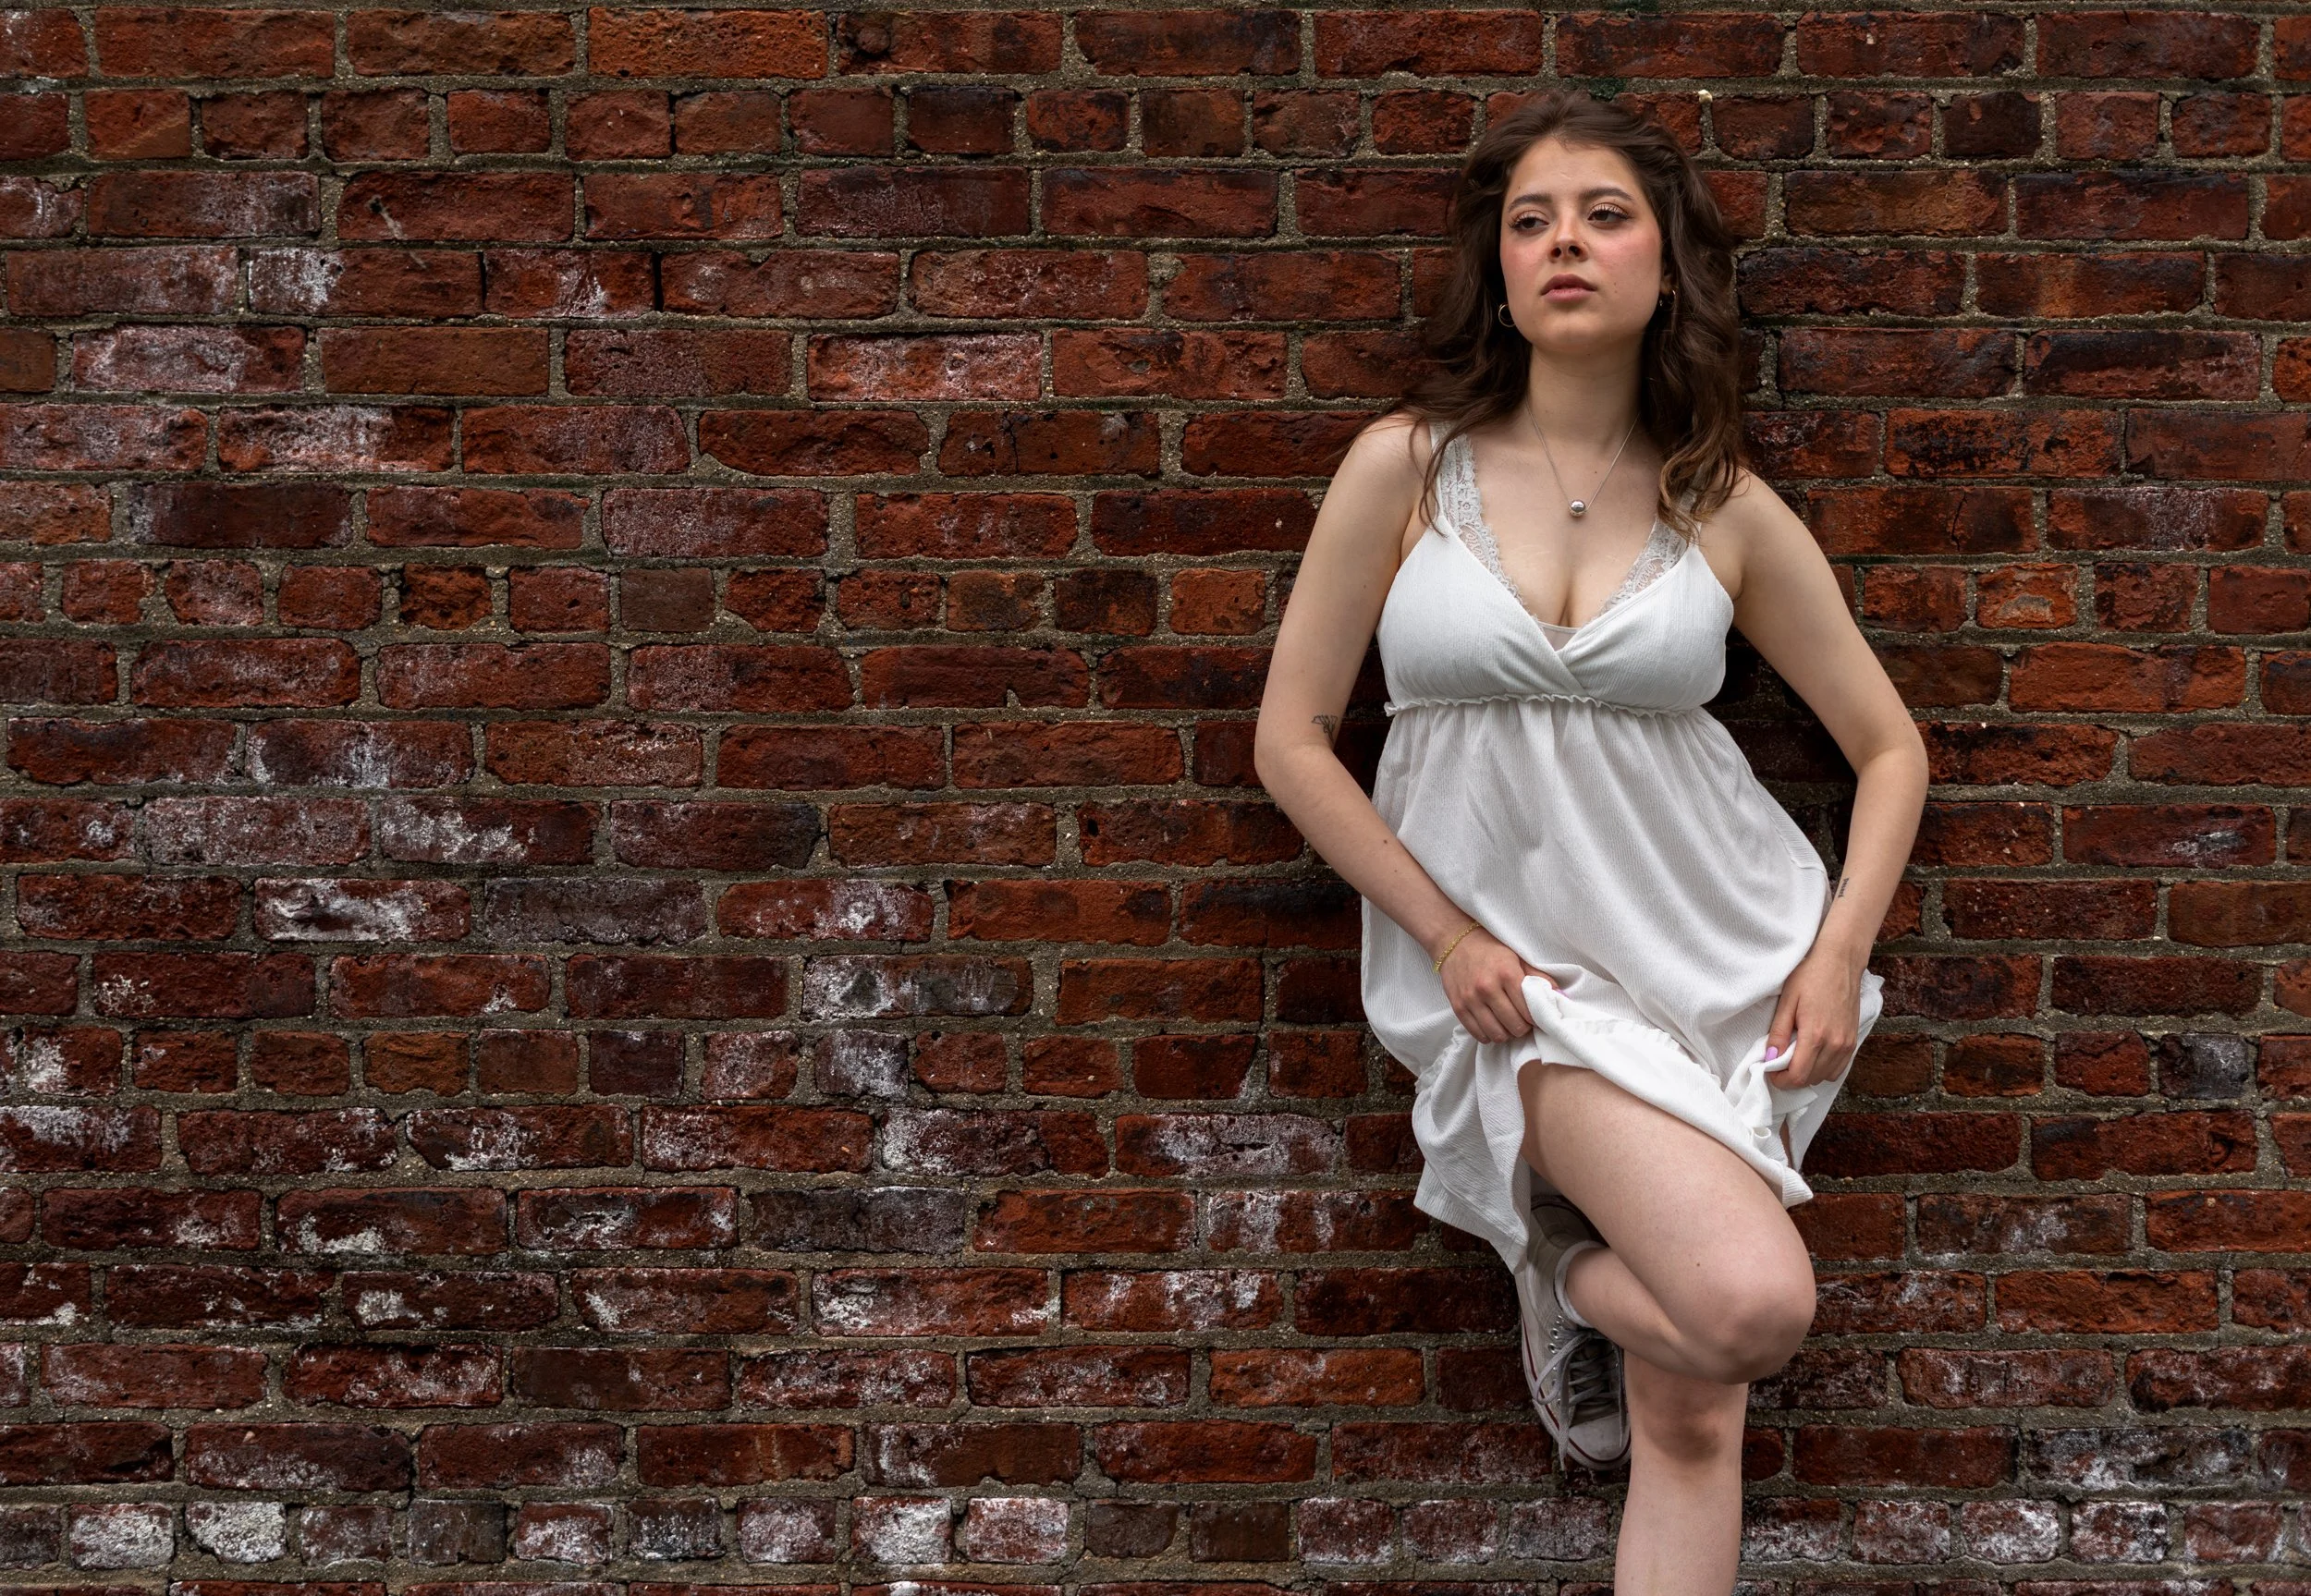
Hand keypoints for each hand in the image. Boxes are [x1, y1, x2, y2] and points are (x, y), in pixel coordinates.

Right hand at [1437, 924, 1557, 1044]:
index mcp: (1506, 973)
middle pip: (1515, 1026)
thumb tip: (1560, 996)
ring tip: (1508, 1025)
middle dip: (1523, 1027)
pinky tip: (1493, 1025)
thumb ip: (1539, 977)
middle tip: (1523, 1021)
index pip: (1529, 1011)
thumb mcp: (1517, 957)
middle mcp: (1487, 988)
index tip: (1536, 1016)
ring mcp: (1471, 999)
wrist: (1455, 942)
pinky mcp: (1458, 1007)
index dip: (1536, 1018)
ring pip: (1497, 1034)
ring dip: (1507, 1034)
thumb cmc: (1490, 949)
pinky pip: (1478, 1034)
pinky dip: (1489, 1035)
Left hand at [1762, 947, 1862, 1088]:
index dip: (1780, 1080)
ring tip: (1794, 1057)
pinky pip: (1839, 1068)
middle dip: (1791, 1078)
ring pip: (1825, 1077)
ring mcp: (1847, 1044)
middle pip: (1811, 1079)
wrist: (1840, 961)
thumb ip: (1778, 1033)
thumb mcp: (1787, 1002)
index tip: (1769, 1071)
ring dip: (1807, 1074)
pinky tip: (1812, 1055)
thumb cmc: (1810, 976)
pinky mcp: (1854, 1040)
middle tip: (1778, 1063)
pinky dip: (1824, 1069)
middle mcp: (1835, 1044)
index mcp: (1816, 1036)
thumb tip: (1770, 1058)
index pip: (1798, 1076)